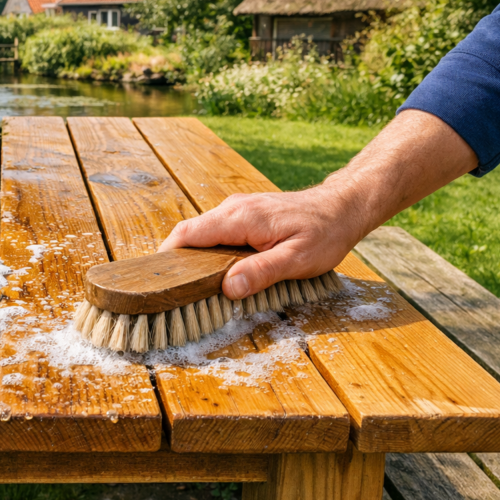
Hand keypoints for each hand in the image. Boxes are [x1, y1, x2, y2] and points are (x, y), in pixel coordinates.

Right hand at [158, 187, 363, 299]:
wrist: (343, 206)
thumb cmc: (325, 233)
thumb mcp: (298, 259)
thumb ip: (261, 272)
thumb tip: (228, 288)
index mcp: (239, 218)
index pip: (187, 234)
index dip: (167, 257)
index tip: (156, 280)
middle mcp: (232, 208)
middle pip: (189, 234)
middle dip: (177, 262)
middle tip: (172, 292)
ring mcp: (237, 209)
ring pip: (201, 233)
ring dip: (193, 258)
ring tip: (191, 286)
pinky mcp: (243, 214)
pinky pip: (214, 231)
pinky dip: (207, 251)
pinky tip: (215, 270)